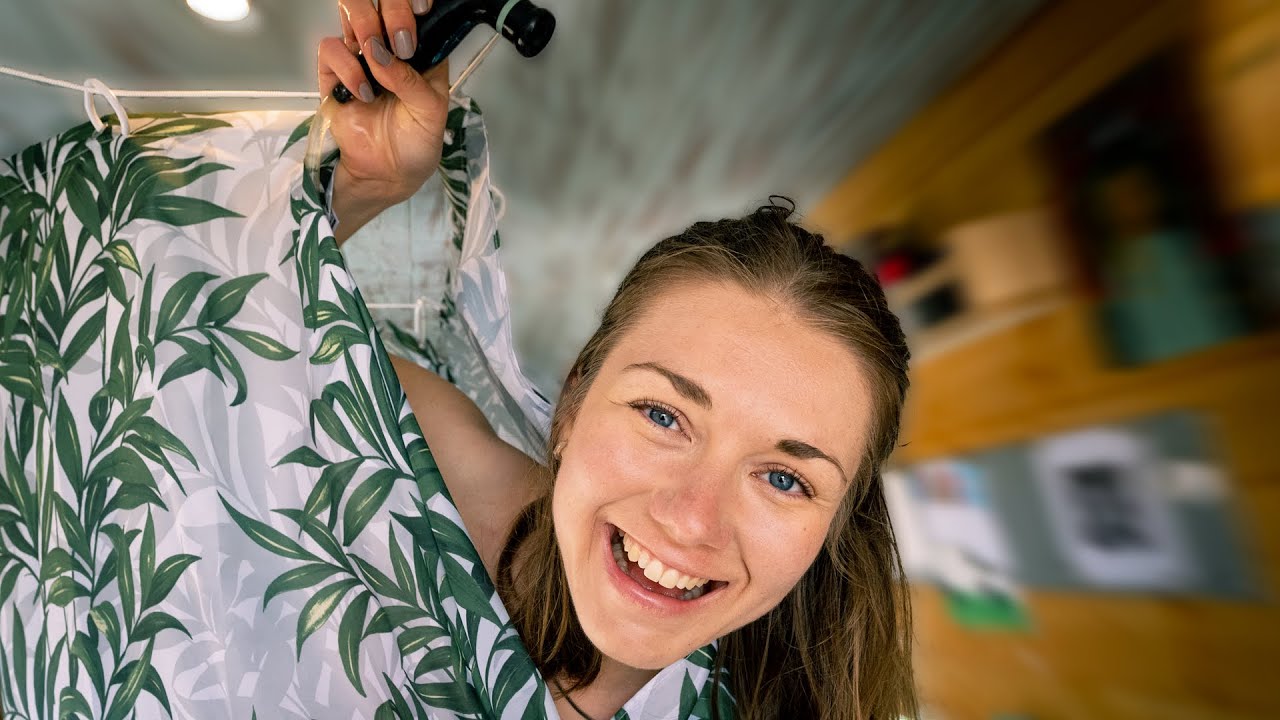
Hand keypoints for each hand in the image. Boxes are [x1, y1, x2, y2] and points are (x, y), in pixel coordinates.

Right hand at [317, 0, 448, 225]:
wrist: (387, 174)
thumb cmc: (417, 142)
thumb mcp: (430, 112)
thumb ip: (411, 80)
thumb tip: (380, 52)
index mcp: (422, 50)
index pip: (416, 9)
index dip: (414, 4)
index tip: (421, 11)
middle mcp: (390, 46)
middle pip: (380, 2)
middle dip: (391, 12)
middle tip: (399, 42)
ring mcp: (361, 56)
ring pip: (352, 13)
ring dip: (365, 27)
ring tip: (376, 63)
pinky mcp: (335, 73)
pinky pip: (331, 50)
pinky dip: (346, 67)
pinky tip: (363, 92)